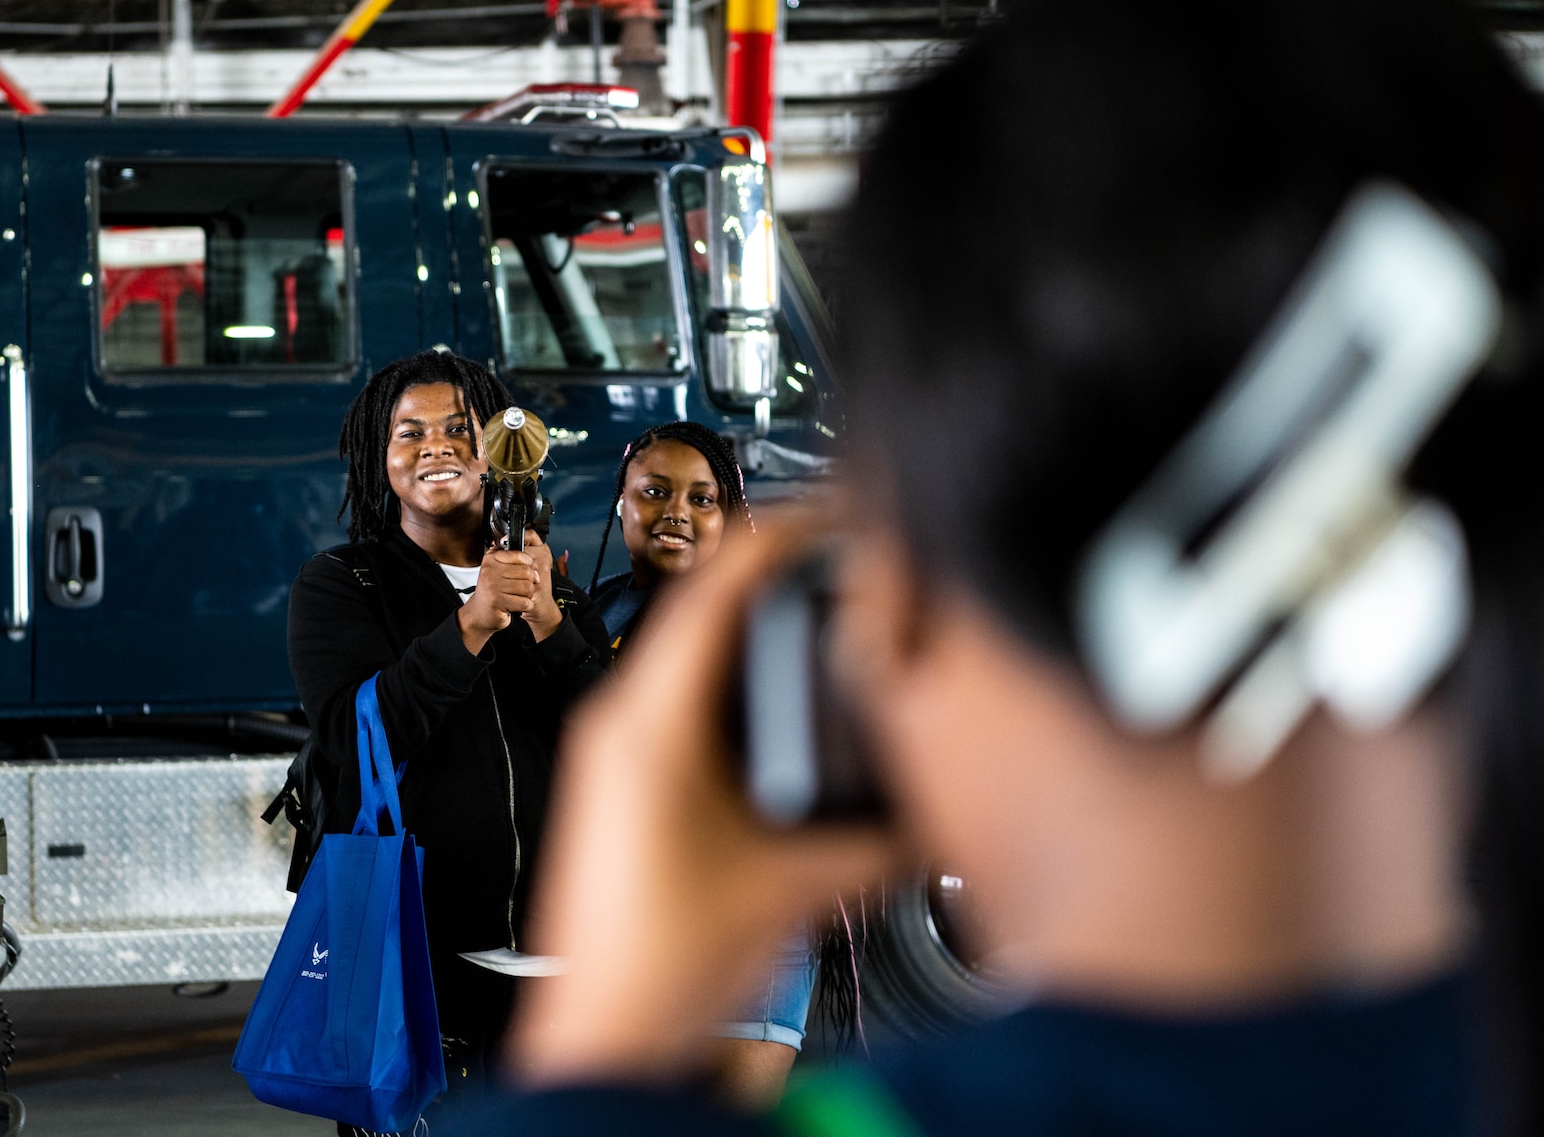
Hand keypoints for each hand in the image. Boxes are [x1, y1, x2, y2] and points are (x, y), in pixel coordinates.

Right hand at [458, 544, 537, 654]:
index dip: (529, 563)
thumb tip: (535, 567)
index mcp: (491, 560)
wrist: (479, 612)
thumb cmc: (492, 592)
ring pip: (527, 587)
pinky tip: (516, 605)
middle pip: (526, 571)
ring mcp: (493, 587)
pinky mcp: (498, 602)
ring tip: (518, 597)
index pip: (519, 554)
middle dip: (530, 582)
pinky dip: (525, 606)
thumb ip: (516, 563)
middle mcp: (490, 571)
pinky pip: (525, 602)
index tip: (529, 570)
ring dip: (527, 595)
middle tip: (522, 588)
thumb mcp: (499, 571)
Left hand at [506, 513, 895, 1088]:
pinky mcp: (628, 781)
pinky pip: (687, 695)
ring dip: (761, 623)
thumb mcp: (792, 891)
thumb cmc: (658, 969)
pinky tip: (788, 695)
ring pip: (695, 648)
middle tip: (848, 553)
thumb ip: (879, 844)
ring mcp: (616, 751)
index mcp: (646, 721)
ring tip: (827, 607)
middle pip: (706, 604)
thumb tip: (939, 811)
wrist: (604, 1037)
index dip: (784, 529)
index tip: (837, 506)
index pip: (717, 581)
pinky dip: (742, 676)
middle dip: (782, 571)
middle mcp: (619, 722)